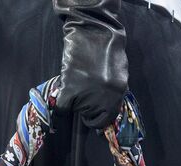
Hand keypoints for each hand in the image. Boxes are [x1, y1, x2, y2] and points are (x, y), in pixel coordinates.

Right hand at [53, 0, 128, 128]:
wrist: (93, 31)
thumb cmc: (108, 48)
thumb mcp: (119, 74)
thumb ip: (114, 92)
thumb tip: (106, 107)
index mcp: (118, 94)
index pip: (107, 118)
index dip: (99, 120)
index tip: (94, 119)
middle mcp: (104, 98)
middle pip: (91, 116)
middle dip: (87, 110)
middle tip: (83, 98)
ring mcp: (87, 94)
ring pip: (77, 110)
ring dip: (75, 103)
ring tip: (76, 86)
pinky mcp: (70, 88)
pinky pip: (63, 107)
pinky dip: (61, 108)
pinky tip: (62, 102)